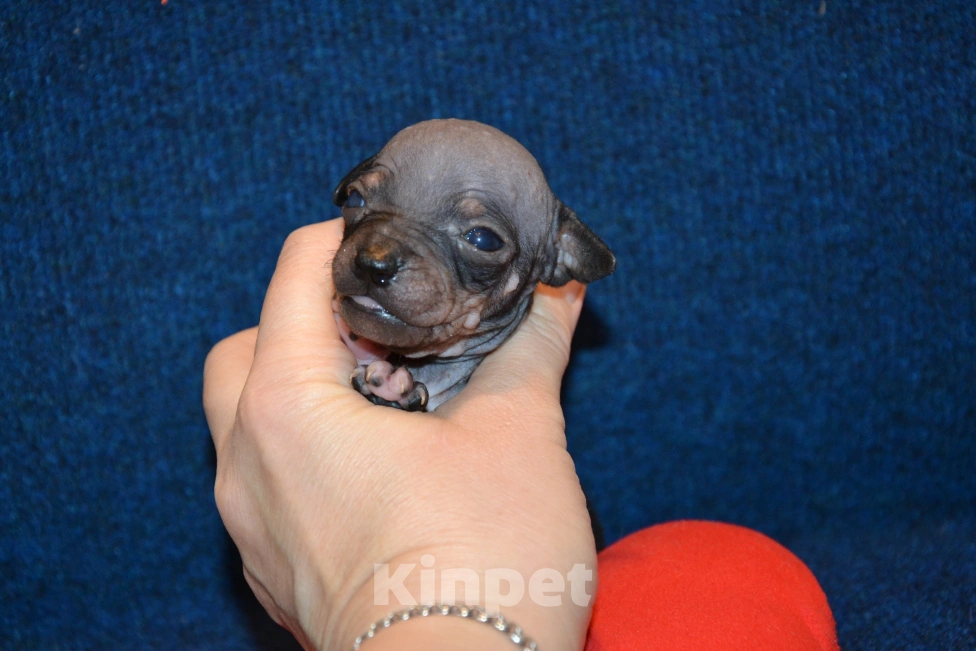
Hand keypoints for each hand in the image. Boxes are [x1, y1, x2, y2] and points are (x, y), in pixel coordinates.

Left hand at [203, 219, 596, 649]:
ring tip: (389, 400)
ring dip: (304, 391)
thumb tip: (554, 300)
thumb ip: (528, 350)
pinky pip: (266, 484)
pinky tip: (380, 468)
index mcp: (289, 409)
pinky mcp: (276, 574)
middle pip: (246, 352)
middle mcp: (249, 464)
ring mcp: (253, 527)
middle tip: (381, 331)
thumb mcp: (517, 435)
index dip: (338, 243)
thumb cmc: (482, 564)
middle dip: (303, 323)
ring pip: (247, 423)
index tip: (383, 238)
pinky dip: (307, 453)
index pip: (291, 281)